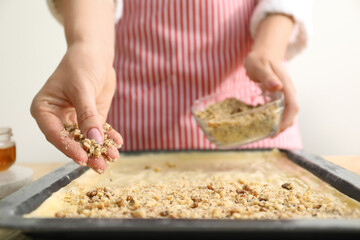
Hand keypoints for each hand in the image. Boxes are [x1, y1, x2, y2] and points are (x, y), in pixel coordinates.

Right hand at [31, 43, 122, 172]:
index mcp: (45, 109)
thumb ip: (87, 115)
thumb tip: (94, 140)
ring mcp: (76, 119)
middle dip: (87, 153)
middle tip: (100, 166)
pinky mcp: (92, 117)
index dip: (68, 147)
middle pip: (71, 140)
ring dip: (100, 148)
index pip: (55, 134)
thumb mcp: (82, 88)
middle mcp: (58, 117)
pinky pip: (100, 131)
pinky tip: (118, 143)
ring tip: (112, 157)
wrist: (96, 53)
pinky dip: (109, 137)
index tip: (82, 157)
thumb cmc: (81, 64)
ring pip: (87, 139)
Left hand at [245, 50, 298, 132]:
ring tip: (269, 131)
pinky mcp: (280, 93)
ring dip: (281, 122)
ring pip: (287, 110)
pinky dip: (276, 116)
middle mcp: (288, 90)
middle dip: (284, 125)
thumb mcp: (260, 67)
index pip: (292, 107)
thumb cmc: (260, 59)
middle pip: (292, 112)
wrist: (263, 52)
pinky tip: (266, 120)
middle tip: (270, 135)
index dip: (287, 120)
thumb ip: (268, 77)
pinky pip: (281, 107)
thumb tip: (278, 87)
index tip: (276, 131)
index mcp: (286, 85)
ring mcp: (285, 92)